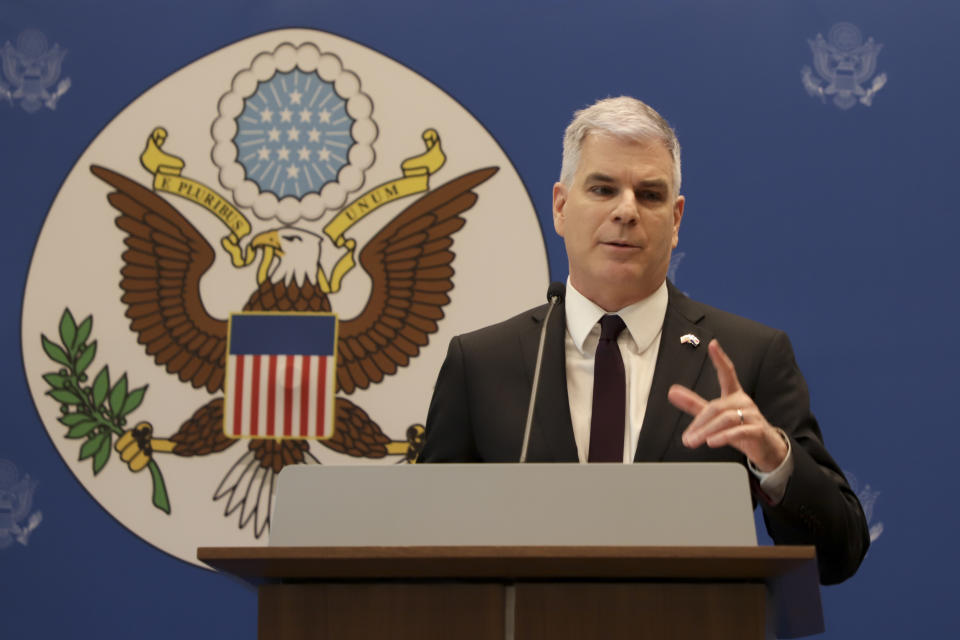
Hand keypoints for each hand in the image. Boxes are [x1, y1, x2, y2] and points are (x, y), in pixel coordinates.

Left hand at [667, 339, 787, 471]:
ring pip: (726, 419)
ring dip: (706, 431)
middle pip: (717, 406)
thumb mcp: (715, 416)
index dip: (720, 359)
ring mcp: (752, 416)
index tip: (712, 345)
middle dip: (699, 422)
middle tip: (686, 437)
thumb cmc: (739, 428)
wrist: (766, 448)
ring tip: (693, 442)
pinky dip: (723, 437)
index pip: (727, 373)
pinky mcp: (758, 431)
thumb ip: (693, 404)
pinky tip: (711, 442)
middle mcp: (743, 402)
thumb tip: (672, 391)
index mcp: (734, 394)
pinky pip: (739, 431)